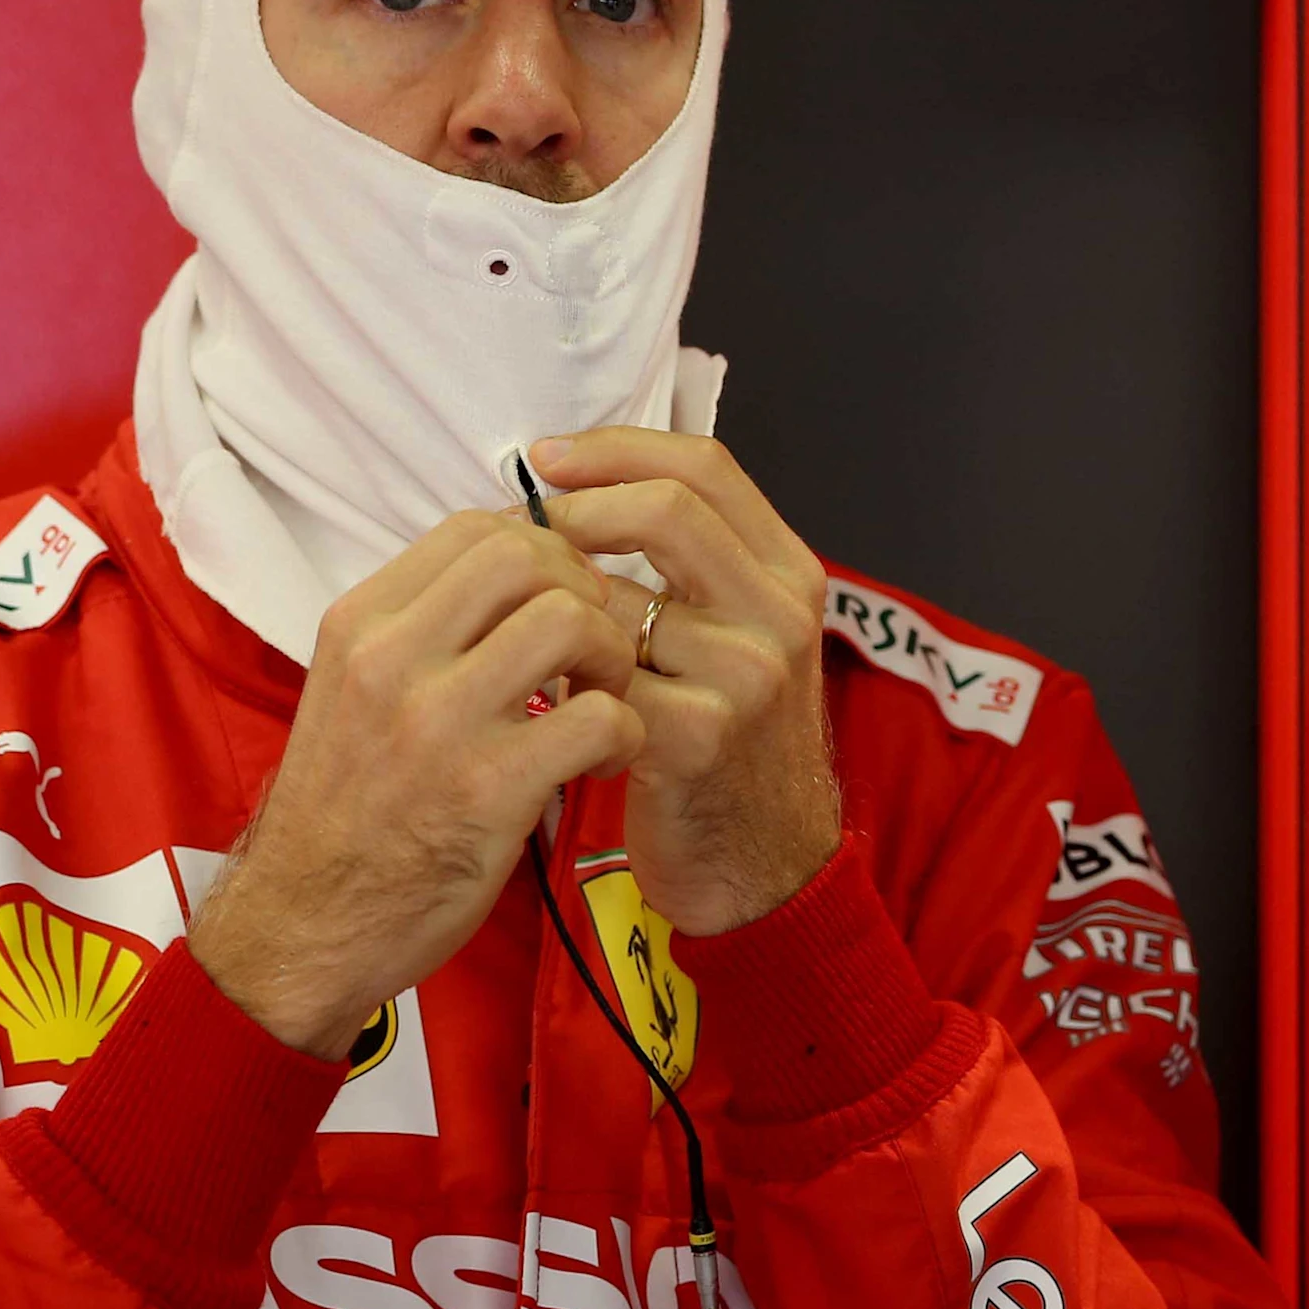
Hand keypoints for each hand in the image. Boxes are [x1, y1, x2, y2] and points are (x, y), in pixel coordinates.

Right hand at [192, 511, 644, 1057]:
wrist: (300, 928)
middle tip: (592, 649)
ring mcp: (438, 723)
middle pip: (527, 555)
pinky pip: (599, 718)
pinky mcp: (487, 790)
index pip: (475, 527)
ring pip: (571, 621)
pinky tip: (605, 760)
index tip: (560, 600)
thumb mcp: (351, 691)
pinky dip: (626, 733)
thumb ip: (421, 630)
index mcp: (360, 624)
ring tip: (603, 700)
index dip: (545, 550)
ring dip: (614, 657)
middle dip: (585, 591)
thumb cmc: (345, 810)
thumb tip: (516, 573)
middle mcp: (391, 659)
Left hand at [530, 429, 841, 935]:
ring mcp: (748, 676)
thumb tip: (572, 486)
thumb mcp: (737, 633)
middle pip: (669, 509)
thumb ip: (689, 565)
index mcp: (788, 571)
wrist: (762, 860)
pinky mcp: (702, 739)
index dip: (616, 449)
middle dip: (576, 511)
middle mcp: (781, 613)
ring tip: (525, 633)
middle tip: (519, 534)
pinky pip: (601, 681)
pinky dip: (559, 684)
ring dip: (555, 611)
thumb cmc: (728, 737)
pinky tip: (545, 701)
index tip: (544, 458)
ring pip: (619, 600)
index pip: (704, 466)